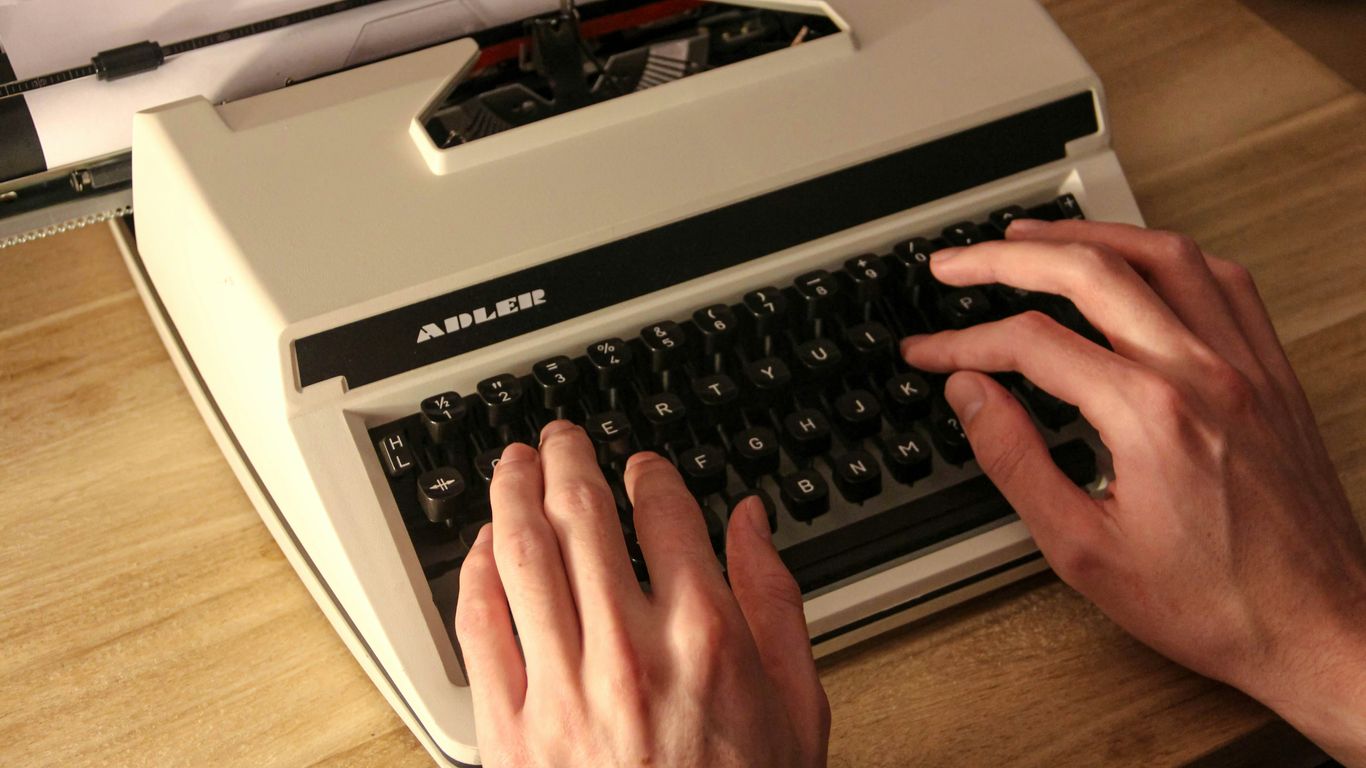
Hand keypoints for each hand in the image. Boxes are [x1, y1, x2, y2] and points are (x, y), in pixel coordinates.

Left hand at [455, 421, 829, 766]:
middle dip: (568, 461)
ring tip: (512, 464)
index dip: (649, 474)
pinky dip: (475, 572)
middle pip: (582, 517)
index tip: (641, 468)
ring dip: (511, 493)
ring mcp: (561, 687)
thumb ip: (775, 601)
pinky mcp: (511, 729)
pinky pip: (478, 626)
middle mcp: (628, 649)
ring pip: (522, 554)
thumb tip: (754, 524)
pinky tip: (483, 546)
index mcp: (705, 637)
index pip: (666, 514)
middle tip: (561, 439)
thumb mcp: (798, 707)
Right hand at [901, 219, 1365, 764]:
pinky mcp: (1272, 372)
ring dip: (1087, 235)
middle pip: (1090, 272)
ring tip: (1033, 237)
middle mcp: (1203, 372)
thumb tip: (971, 396)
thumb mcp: (1082, 549)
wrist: (1316, 627)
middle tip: (959, 262)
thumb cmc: (1213, 602)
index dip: (963, 341)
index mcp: (1150, 416)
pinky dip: (1167, 255)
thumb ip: (1015, 461)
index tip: (929, 351)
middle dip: (1007, 257)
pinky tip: (1136, 261)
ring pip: (1161, 255)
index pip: (1031, 344)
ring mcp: (1245, 364)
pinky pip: (1222, 280)